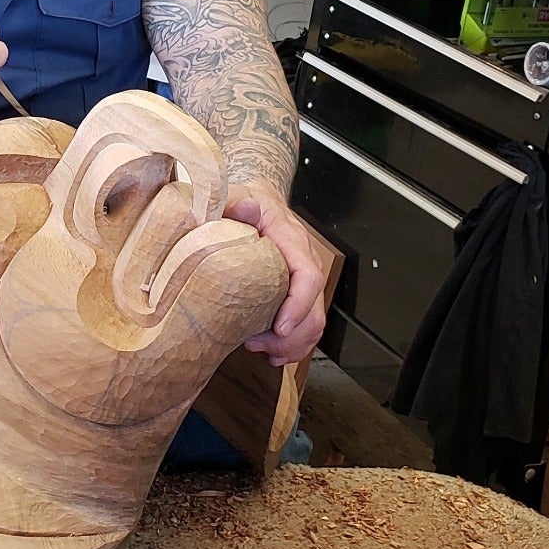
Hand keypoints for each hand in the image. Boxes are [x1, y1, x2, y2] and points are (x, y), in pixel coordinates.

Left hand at [225, 179, 326, 366]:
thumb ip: (234, 201)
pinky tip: (273, 353)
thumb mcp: (233, 195)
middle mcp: (303, 260)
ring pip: (314, 321)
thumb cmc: (241, 200)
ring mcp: (301, 278)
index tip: (279, 327)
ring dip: (292, 344)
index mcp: (291, 238)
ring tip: (263, 352)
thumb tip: (244, 207)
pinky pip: (305, 323)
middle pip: (315, 307)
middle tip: (258, 345)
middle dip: (292, 335)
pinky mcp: (295, 291)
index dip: (298, 305)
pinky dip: (294, 344)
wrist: (253, 199)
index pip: (307, 275)